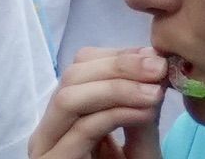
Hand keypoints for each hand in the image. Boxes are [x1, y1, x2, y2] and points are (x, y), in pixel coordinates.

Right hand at [33, 47, 170, 158]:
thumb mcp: (138, 141)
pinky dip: (115, 114)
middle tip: (157, 68)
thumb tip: (155, 64)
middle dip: (119, 66)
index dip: (118, 55)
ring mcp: (46, 149)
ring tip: (154, 91)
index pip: (81, 66)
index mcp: (66, 117)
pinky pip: (81, 130)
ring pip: (70, 97)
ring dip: (117, 87)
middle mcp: (48, 130)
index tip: (155, 56)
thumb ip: (142, 107)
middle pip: (72, 75)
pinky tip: (144, 112)